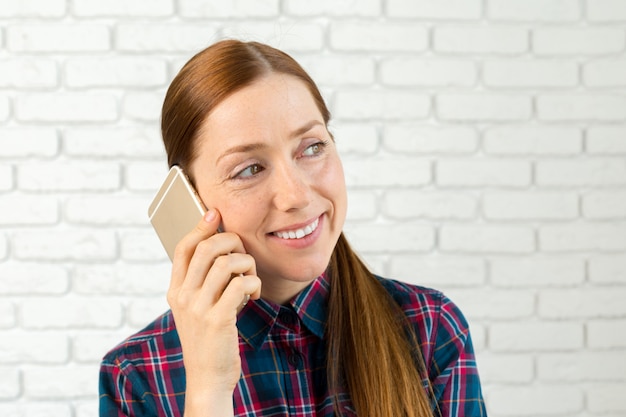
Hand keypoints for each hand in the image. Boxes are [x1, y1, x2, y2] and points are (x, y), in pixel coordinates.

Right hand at [167, 209, 261, 414]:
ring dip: (247, 265)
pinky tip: (253, 295)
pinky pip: (241, 284)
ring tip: (250, 279)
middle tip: (243, 255)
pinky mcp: (218, 319)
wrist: (207, 377)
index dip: (200, 226)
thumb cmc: (208, 338)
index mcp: (175, 290)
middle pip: (208, 249)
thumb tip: (219, 248)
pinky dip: (253, 284)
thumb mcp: (195, 309)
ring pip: (227, 263)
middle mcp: (183, 296)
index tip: (215, 213)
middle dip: (232, 242)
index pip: (183, 248)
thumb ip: (201, 282)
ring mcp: (199, 308)